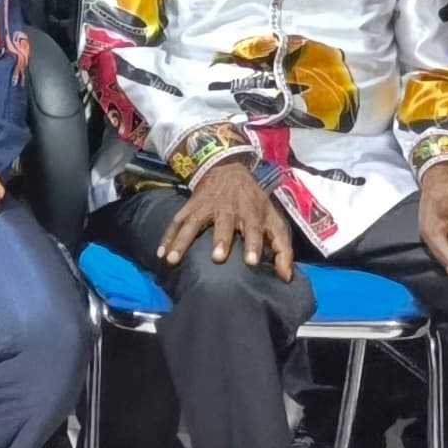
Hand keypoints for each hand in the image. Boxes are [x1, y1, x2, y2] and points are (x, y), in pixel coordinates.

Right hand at [159, 159, 292, 269]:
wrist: (229, 171)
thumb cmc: (254, 204)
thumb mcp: (273, 220)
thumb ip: (282, 249)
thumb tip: (286, 277)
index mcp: (251, 212)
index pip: (254, 228)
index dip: (253, 243)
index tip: (251, 261)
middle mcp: (229, 208)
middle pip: (224, 224)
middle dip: (221, 239)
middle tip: (218, 257)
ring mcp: (206, 207)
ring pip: (193, 223)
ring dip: (182, 241)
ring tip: (173, 259)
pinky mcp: (190, 207)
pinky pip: (177, 222)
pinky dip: (167, 237)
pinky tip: (161, 253)